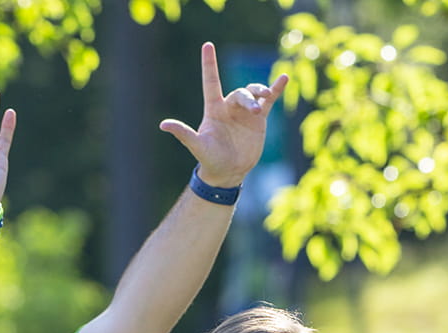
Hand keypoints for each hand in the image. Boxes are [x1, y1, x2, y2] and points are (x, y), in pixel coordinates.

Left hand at [159, 42, 287, 187]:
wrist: (228, 172)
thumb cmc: (210, 159)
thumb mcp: (197, 146)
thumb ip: (183, 134)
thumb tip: (163, 124)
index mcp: (214, 109)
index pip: (211, 81)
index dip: (209, 64)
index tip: (208, 45)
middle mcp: (229, 106)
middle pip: (240, 93)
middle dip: (248, 98)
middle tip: (254, 110)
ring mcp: (245, 111)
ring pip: (254, 93)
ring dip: (261, 92)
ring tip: (266, 97)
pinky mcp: (259, 118)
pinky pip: (269, 100)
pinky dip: (276, 89)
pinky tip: (284, 79)